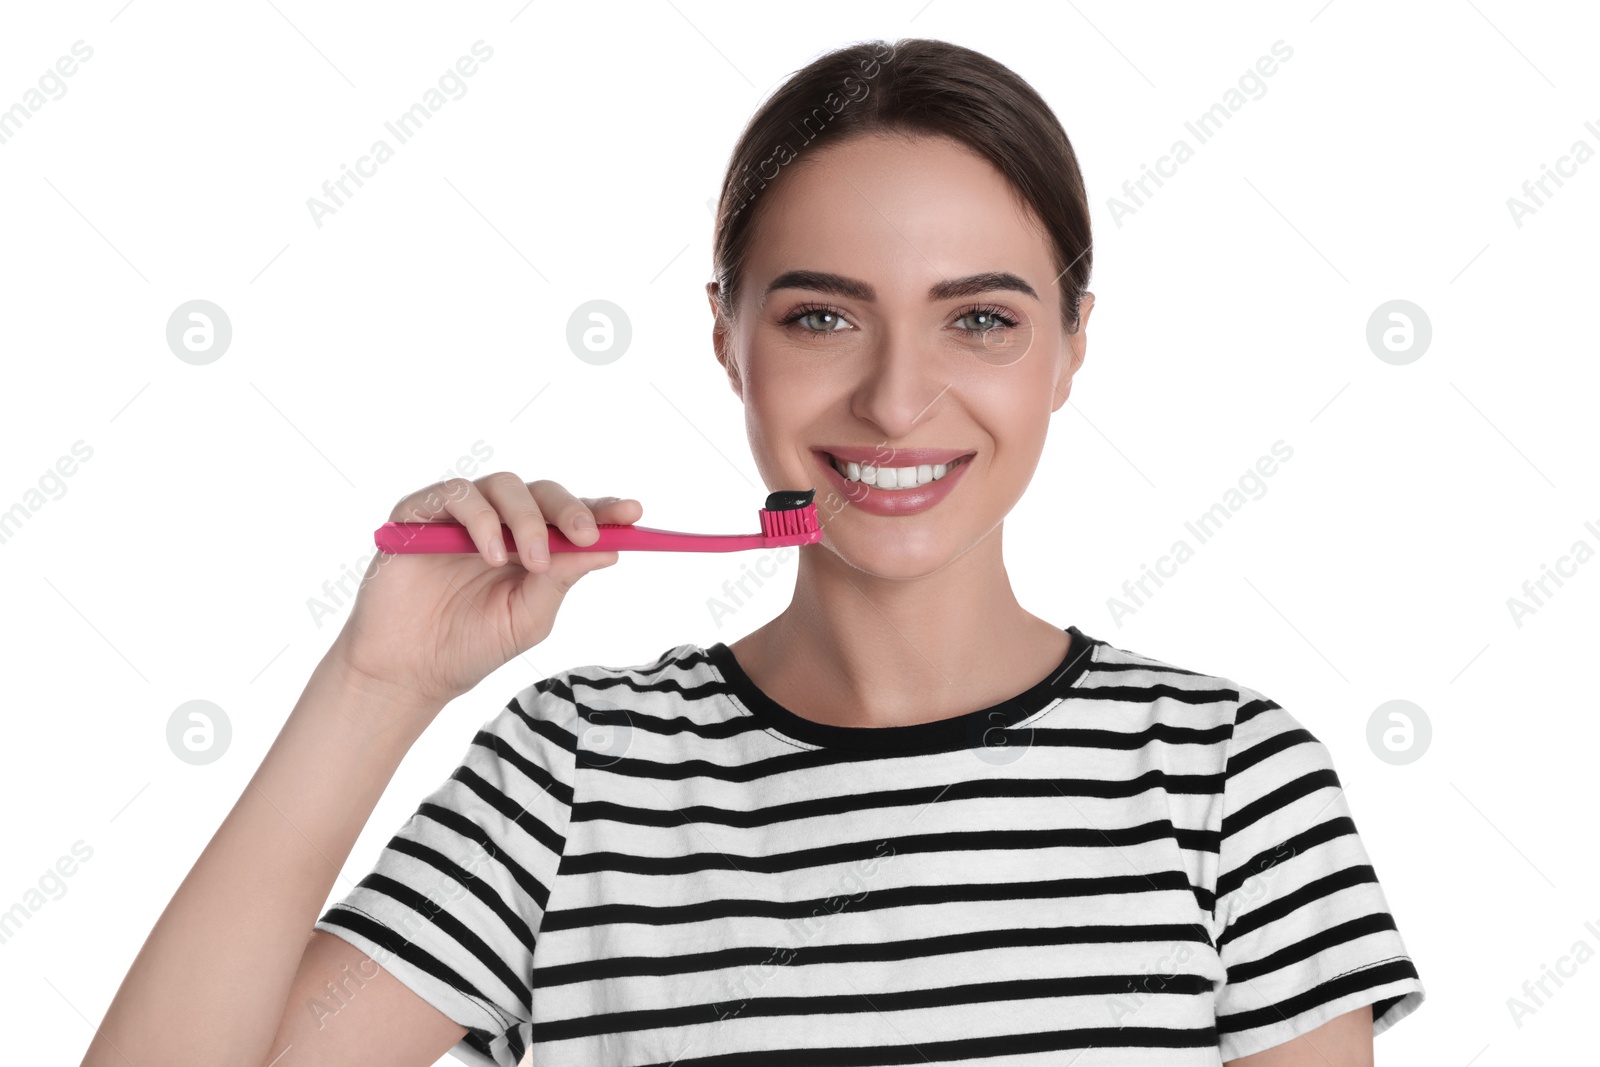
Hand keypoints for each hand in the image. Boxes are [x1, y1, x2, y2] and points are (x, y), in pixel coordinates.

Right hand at [328, 473, 641, 715]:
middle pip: (543, 492)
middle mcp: (500, 523)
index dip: (604, 509)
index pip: (573, 516)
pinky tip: (491, 553)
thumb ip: (563, 578)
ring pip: (503, 486)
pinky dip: (480, 519)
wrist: (410, 672)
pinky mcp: (421, 514)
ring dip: (526, 519)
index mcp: (532, 545)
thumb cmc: (471, 645)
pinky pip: (455, 494)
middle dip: (570, 510)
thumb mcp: (529, 617)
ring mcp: (460, 516)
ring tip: (530, 562)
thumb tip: (610, 548)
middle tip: (585, 535)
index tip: (634, 514)